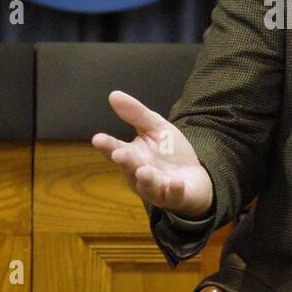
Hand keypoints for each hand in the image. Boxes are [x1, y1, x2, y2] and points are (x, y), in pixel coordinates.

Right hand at [91, 90, 213, 219]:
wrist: (194, 177)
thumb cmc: (169, 153)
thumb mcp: (156, 128)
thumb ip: (136, 114)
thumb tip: (113, 94)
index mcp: (132, 157)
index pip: (116, 150)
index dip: (107, 145)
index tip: (98, 138)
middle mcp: (139, 175)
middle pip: (130, 168)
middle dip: (125, 161)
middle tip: (119, 153)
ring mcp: (157, 188)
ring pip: (148, 186)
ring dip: (146, 179)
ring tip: (143, 170)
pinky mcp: (176, 196)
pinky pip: (174, 195)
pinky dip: (174, 189)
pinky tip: (176, 182)